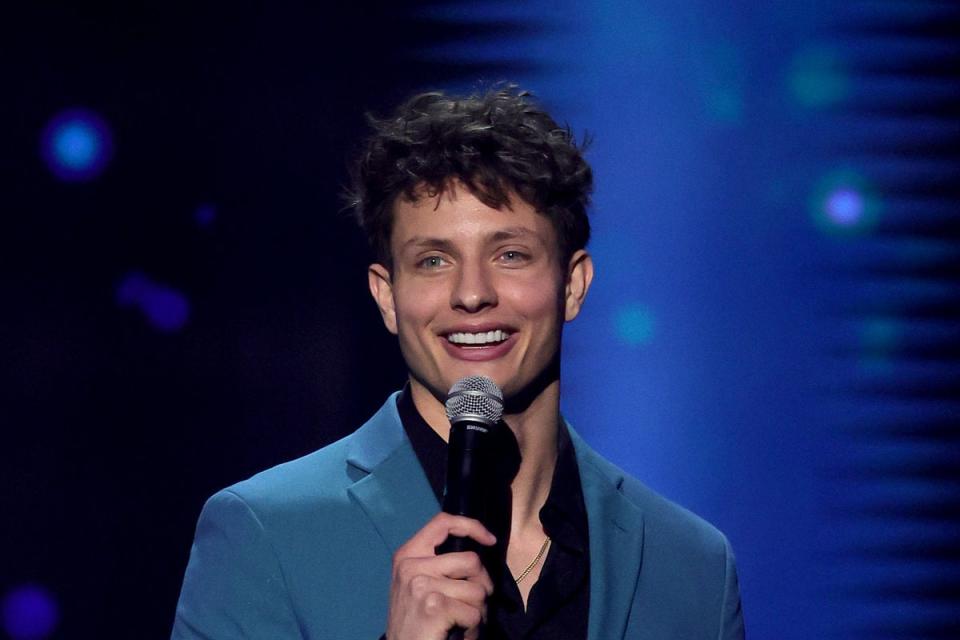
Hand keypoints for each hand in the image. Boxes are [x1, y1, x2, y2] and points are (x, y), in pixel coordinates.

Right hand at [385, 513, 495, 639]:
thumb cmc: (414, 620)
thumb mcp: (416, 583)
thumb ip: (438, 563)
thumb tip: (478, 551)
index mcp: (407, 554)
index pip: (443, 522)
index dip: (471, 526)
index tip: (489, 540)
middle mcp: (411, 565)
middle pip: (472, 561)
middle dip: (482, 585)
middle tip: (473, 604)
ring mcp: (421, 584)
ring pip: (478, 590)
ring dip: (477, 611)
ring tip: (463, 622)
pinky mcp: (433, 606)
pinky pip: (474, 613)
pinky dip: (473, 628)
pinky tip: (459, 633)